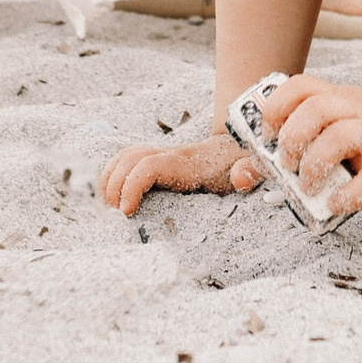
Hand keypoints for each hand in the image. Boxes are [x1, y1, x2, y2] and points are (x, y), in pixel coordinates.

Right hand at [100, 133, 260, 216]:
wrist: (240, 147)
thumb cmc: (243, 163)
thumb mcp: (252, 168)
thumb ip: (249, 172)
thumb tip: (241, 179)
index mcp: (188, 162)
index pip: (149, 165)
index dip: (132, 186)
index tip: (127, 212)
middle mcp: (170, 155)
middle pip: (129, 158)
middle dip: (115, 185)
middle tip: (116, 215)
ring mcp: (161, 156)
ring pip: (124, 156)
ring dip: (110, 180)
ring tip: (111, 208)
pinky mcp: (157, 161)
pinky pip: (127, 161)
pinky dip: (114, 176)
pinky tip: (114, 198)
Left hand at [260, 74, 361, 213]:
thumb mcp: (332, 131)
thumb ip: (288, 151)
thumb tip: (241, 176)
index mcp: (338, 97)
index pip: (300, 86)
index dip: (276, 110)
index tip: (268, 137)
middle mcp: (358, 109)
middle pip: (317, 108)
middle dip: (292, 139)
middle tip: (289, 165)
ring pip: (341, 135)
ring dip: (315, 164)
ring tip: (309, 185)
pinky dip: (348, 195)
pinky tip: (336, 202)